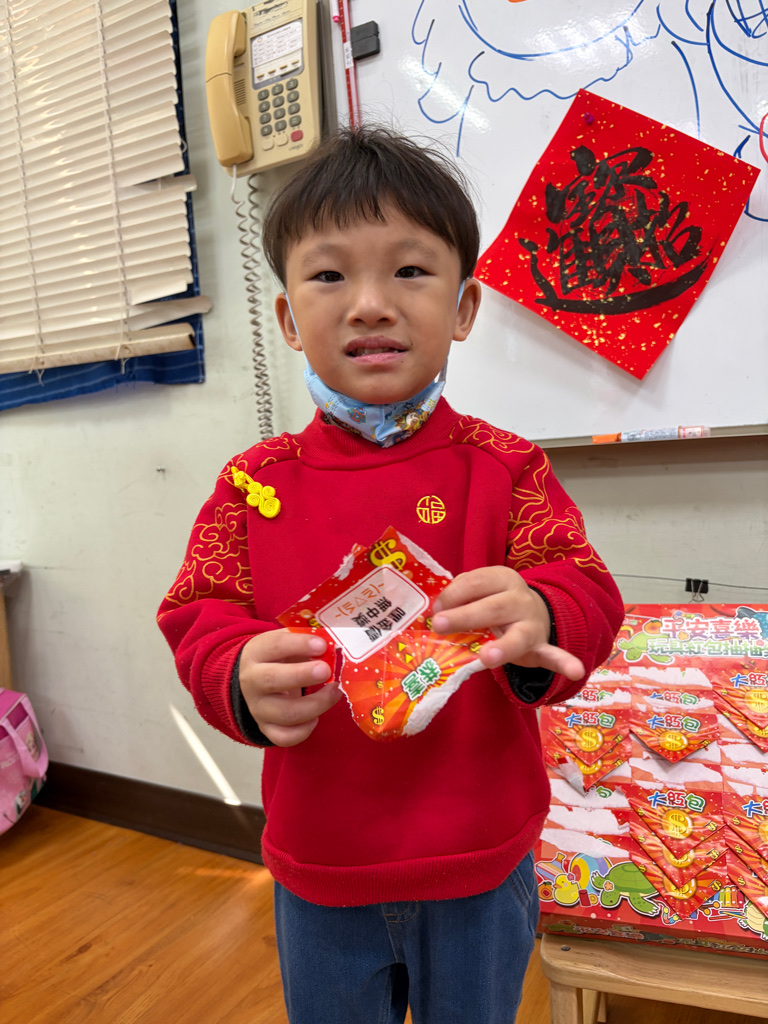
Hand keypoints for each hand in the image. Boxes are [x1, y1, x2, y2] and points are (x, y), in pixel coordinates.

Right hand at [239, 629, 340, 746]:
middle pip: (272, 680)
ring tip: (334, 692)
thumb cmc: (278, 656)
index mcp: (256, 653)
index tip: (322, 645)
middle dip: (302, 675)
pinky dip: (304, 730)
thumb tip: (333, 645)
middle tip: (326, 671)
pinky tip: (316, 717)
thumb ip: (306, 641)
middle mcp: (252, 682)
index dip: (299, 644)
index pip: (275, 646)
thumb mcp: (286, 642)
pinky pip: (284, 737)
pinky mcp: (266, 728)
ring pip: (285, 713)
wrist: (253, 678)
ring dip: (316, 704)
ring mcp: (258, 708)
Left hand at [430, 566, 584, 680]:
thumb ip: (460, 596)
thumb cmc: (495, 601)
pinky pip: (554, 655)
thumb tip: (435, 611)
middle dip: (465, 616)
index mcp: (502, 578)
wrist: (535, 612)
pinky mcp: (542, 646)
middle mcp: (519, 598)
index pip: (475, 582)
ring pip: (518, 635)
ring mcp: (532, 623)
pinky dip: (565, 662)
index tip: (435, 610)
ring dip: (503, 646)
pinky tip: (575, 670)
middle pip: (492, 607)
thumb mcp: (481, 590)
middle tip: (439, 625)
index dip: (453, 595)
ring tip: (487, 658)